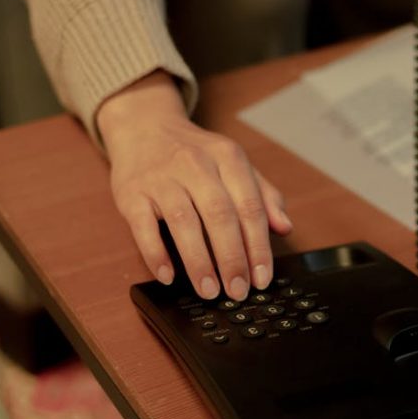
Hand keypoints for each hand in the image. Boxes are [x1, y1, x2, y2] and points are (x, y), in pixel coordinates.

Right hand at [97, 71, 291, 300]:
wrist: (145, 128)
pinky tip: (169, 276)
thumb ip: (263, 195)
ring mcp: (162, 178)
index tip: (262, 277)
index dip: (258, 246)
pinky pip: (144, 227)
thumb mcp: (235, 165)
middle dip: (232, 259)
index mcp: (228, 158)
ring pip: (184, 222)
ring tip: (209, 290)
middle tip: (238, 290)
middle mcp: (196, 165)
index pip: (250, 207)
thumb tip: (285, 227)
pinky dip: (156, 254)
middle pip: (220, 216)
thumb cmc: (197, 155)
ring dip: (199, 262)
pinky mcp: (132, 193)